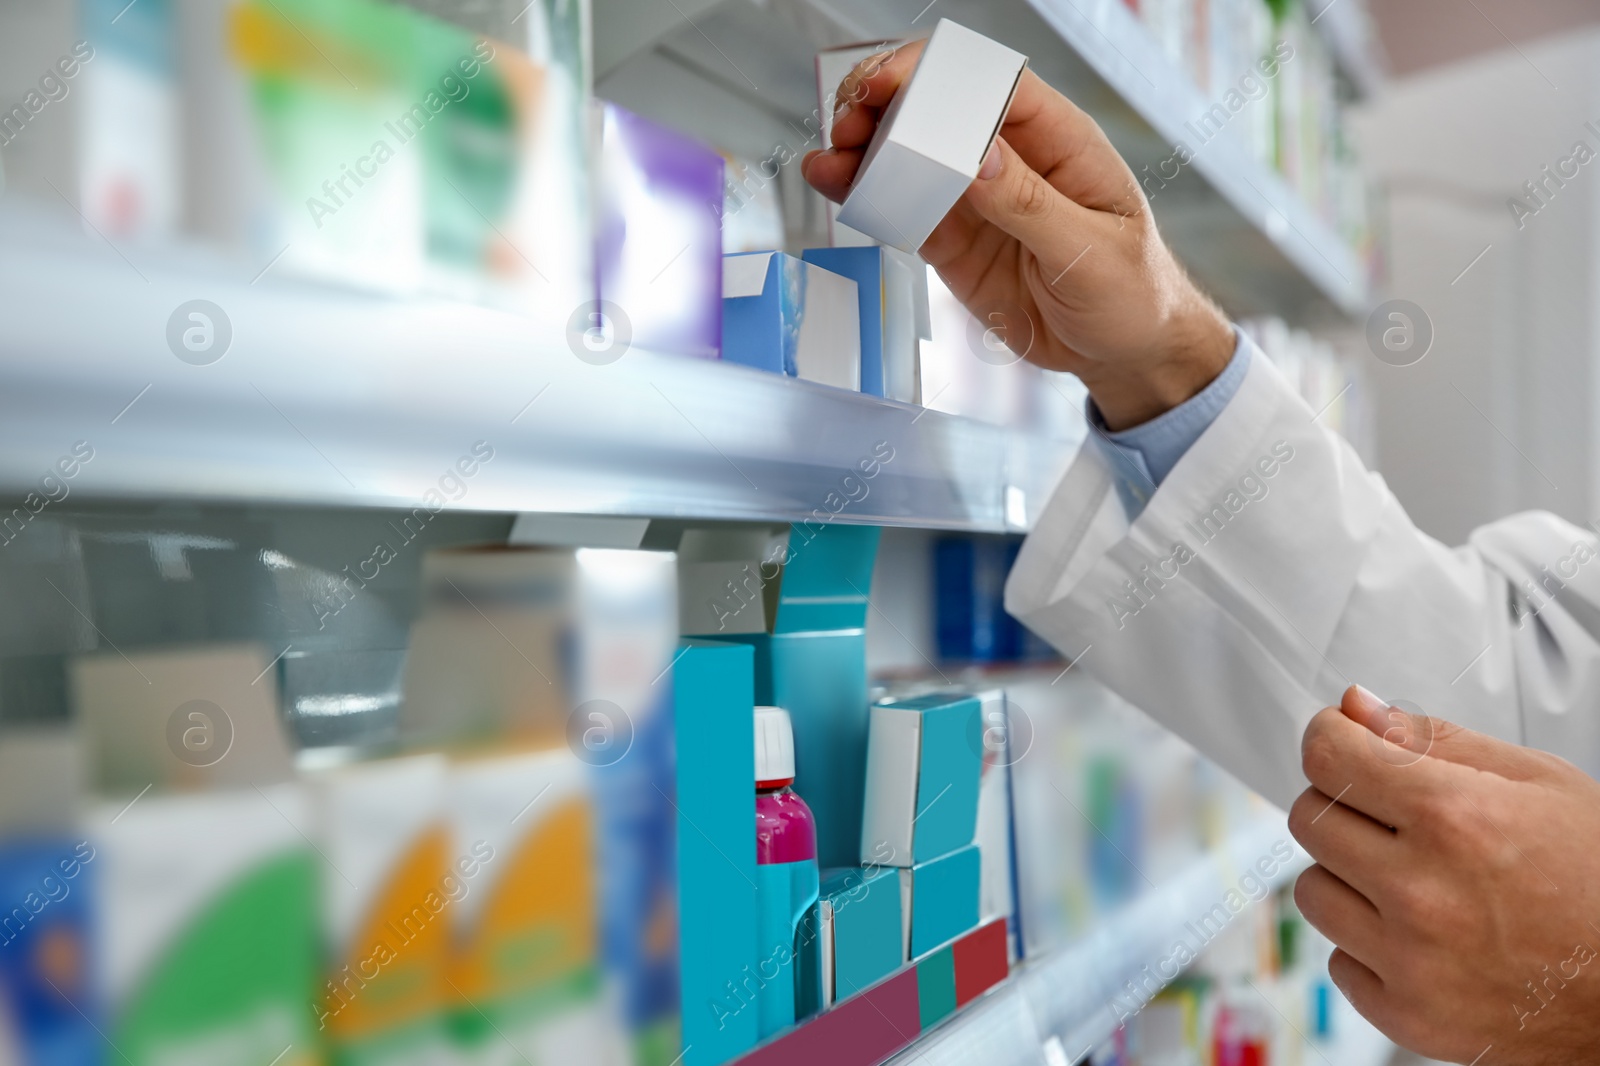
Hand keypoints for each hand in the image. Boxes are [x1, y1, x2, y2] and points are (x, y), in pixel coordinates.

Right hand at [803, 43, 1234, 429]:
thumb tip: (977, 157)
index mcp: (1059, 141)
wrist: (1123, 354)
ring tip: (829, 157)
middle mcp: (1011, 158)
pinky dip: (867, 194)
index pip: (991, 84)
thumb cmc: (1132, 293)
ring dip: (865, 146)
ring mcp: (977, 198)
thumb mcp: (1091, 252)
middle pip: (938, 106)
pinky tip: (835, 184)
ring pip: (909, 154)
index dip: (936, 73)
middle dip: (887, 104)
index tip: (891, 84)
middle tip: (849, 121)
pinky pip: (902, 207)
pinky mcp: (953, 240)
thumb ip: (1031, 204)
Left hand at [1289, 685, 1599, 1063]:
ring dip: (1348, 877)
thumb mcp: (1538, 782)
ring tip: (1415, 880)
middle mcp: (1422, 892)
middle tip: (1396, 819)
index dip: (1332, 737)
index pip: (1325, 756)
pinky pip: (1337, 958)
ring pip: (1312, 889)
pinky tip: (1424, 935)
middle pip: (1308, 817)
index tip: (1343, 741)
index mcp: (1453, 819)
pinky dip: (1369, 944)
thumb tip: (1354, 708)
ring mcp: (1410, 960)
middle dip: (1343, 805)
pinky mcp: (1407, 1015)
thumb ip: (1431, 738)